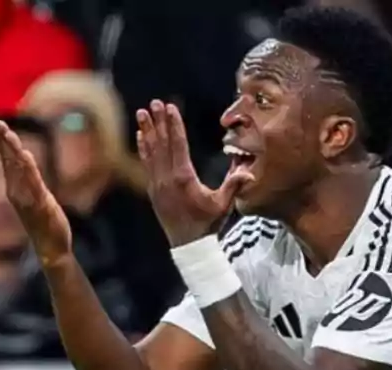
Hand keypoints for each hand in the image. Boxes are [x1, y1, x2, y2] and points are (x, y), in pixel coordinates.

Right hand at [0, 120, 71, 268]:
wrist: (51, 248)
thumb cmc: (45, 224)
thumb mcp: (37, 197)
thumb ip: (30, 179)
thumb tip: (24, 157)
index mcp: (16, 190)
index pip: (8, 162)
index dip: (3, 143)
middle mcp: (17, 192)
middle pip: (9, 162)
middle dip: (4, 142)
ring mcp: (27, 199)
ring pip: (18, 169)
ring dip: (12, 151)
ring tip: (7, 133)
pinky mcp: (40, 205)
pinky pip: (33, 183)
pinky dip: (28, 169)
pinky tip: (26, 155)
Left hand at [136, 100, 251, 246]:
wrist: (189, 245)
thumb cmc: (208, 224)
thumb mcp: (223, 205)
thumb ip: (234, 185)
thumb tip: (250, 172)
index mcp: (184, 178)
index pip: (178, 145)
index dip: (174, 125)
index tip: (170, 107)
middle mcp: (166, 179)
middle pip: (162, 144)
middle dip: (159, 122)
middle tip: (154, 103)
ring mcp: (157, 185)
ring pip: (150, 152)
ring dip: (147, 131)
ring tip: (142, 113)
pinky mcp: (153, 191)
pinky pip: (146, 164)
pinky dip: (144, 149)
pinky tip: (141, 137)